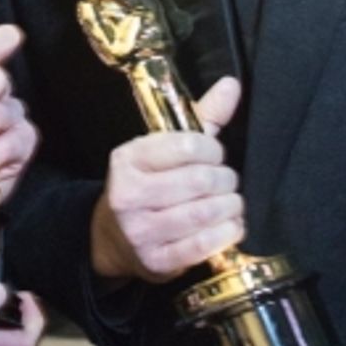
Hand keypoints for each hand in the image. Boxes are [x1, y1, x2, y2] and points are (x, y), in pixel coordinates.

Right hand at [90, 76, 243, 281]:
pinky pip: (204, 245)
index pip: (187, 144)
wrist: (113, 238)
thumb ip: (201, 117)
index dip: (213, 150)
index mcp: (127, 159)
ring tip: (231, 203)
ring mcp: (140, 231)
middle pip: (200, 180)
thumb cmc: (148, 185)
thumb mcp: (165, 148)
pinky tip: (230, 225)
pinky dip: (228, 232)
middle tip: (226, 182)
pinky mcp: (156, 261)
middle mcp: (128, 194)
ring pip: (205, 212)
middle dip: (225, 180)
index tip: (215, 155)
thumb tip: (232, 85)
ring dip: (231, 206)